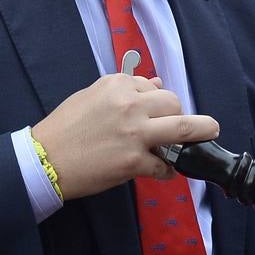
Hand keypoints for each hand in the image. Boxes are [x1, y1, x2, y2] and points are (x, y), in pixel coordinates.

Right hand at [31, 74, 219, 200]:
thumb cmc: (65, 128)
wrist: (43, 160)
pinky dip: (169, 170)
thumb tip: (155, 83)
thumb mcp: (91, 96)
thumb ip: (124, 90)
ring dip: (203, 130)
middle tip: (179, 127)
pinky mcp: (134, 162)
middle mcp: (130, 105)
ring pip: (184, 128)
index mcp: (117, 85)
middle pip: (174, 103)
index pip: (154, 87)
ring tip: (211, 132)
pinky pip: (164, 165)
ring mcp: (135, 134)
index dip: (158, 102)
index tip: (157, 113)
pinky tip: (165, 172)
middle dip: (180, 113)